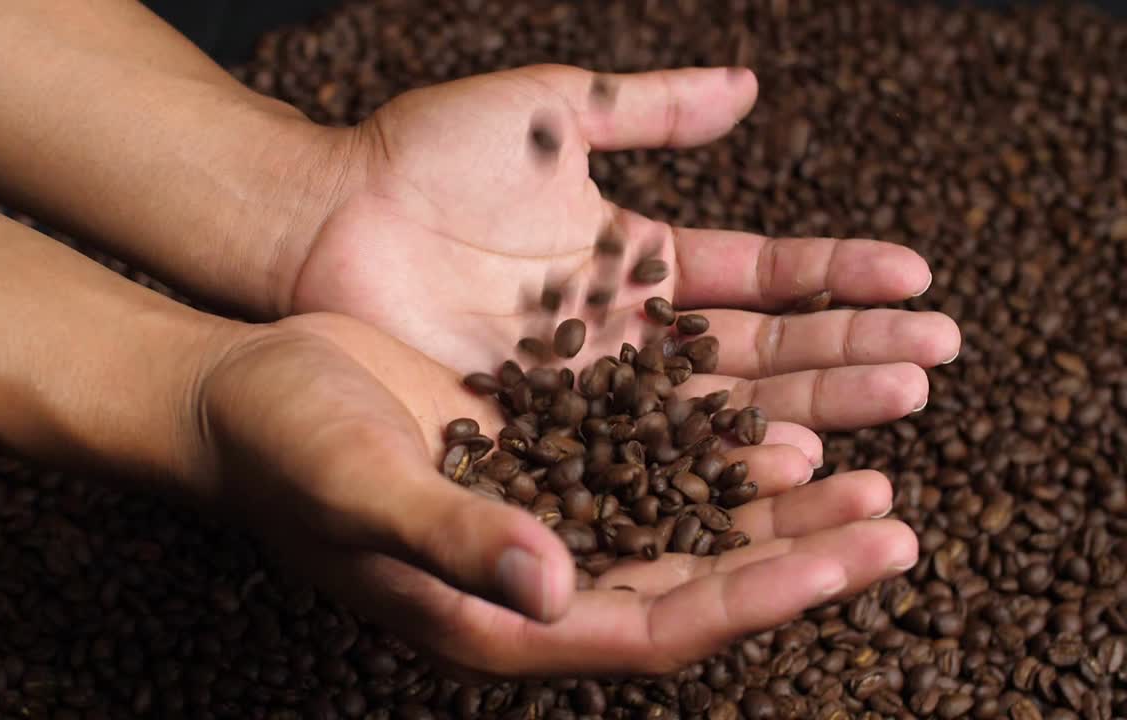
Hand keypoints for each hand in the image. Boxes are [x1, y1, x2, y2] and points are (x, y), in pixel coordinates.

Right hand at [196, 313, 915, 676]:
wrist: (243, 394)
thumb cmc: (285, 450)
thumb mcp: (362, 492)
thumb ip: (454, 539)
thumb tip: (555, 586)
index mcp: (496, 620)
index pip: (658, 625)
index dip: (759, 596)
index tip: (851, 558)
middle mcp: (533, 581)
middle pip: (693, 582)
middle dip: (794, 554)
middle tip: (893, 514)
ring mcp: (539, 520)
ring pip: (680, 524)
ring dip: (767, 503)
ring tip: (859, 462)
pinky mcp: (537, 458)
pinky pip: (644, 463)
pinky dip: (707, 450)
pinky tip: (765, 416)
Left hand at [274, 64, 959, 438]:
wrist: (324, 219)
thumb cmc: (422, 157)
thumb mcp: (550, 111)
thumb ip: (648, 105)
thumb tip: (753, 88)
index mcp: (638, 258)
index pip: (761, 274)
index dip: (837, 275)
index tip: (916, 277)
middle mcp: (628, 332)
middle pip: (759, 349)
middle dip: (850, 349)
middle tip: (940, 358)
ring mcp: (591, 387)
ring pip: (716, 407)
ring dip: (808, 406)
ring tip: (898, 407)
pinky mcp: (547, 428)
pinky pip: (642, 447)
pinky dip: (713, 452)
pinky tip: (787, 458)